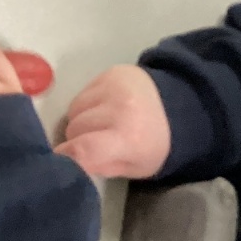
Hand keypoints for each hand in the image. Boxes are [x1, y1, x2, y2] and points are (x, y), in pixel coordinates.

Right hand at [55, 65, 170, 178]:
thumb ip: (100, 167)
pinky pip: (81, 94)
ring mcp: (113, 86)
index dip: (67, 156)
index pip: (83, 149)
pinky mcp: (109, 73)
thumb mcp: (132, 167)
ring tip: (99, 125)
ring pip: (73, 110)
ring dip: (80, 120)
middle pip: (74, 128)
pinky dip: (86, 105)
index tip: (64, 158)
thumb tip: (70, 162)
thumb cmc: (152, 146)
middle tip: (94, 142)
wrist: (175, 108)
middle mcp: (120, 108)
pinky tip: (103, 109)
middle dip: (78, 139)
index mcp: (129, 138)